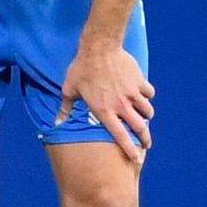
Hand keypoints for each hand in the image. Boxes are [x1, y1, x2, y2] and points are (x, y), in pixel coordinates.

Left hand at [56, 41, 154, 162]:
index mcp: (105, 111)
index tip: (136, 158)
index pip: (120, 136)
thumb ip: (65, 109)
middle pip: (140, 127)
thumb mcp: (70, 89)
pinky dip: (148, 96)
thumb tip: (57, 123)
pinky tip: (144, 94)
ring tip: (145, 117)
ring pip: (147, 111)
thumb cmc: (82, 68)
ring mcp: (132, 93)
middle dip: (145, 139)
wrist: (99, 48)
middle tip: (147, 144)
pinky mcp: (139, 81)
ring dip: (146, 116)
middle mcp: (121, 106)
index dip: (130, 149)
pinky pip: (149, 93)